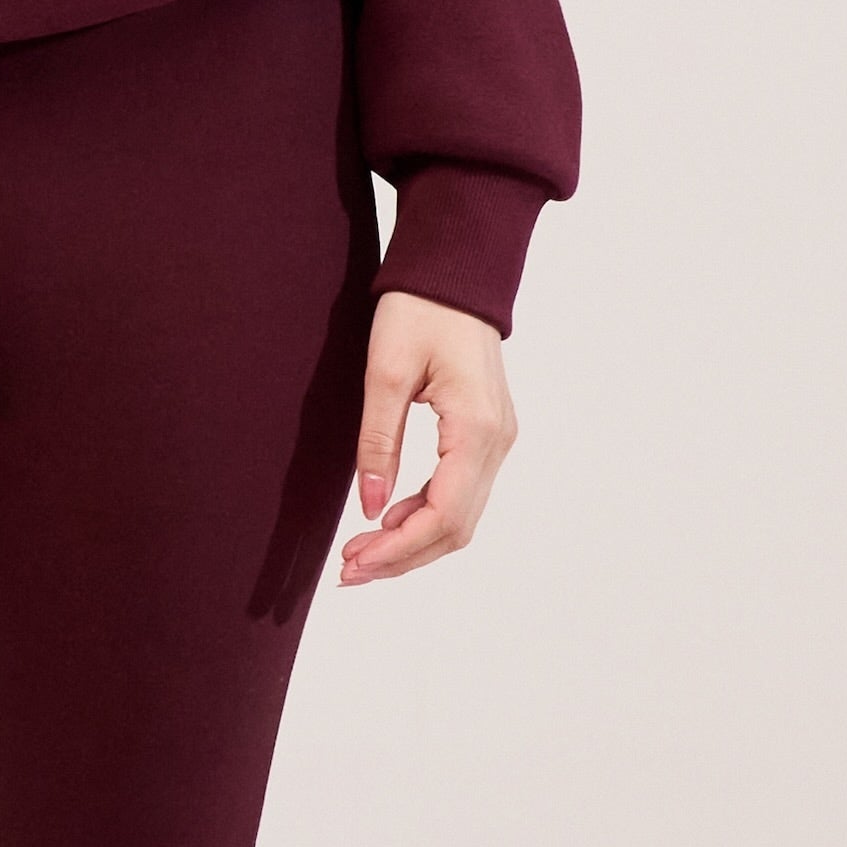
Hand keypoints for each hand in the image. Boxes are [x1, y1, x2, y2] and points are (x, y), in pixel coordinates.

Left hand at [339, 287, 514, 582]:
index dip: (399, 550)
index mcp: (477, 428)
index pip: (444, 515)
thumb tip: (371, 508)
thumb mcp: (386, 373)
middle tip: (348, 571)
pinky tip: (387, 522)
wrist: (454, 274)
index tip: (354, 564)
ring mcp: (497, 440)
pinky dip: (423, 516)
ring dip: (412, 542)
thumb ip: (379, 442)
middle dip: (402, 557)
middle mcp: (498, 442)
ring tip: (360, 554)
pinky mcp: (485, 436)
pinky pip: (459, 493)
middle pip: (456, 528)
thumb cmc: (420, 311)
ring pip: (460, 517)